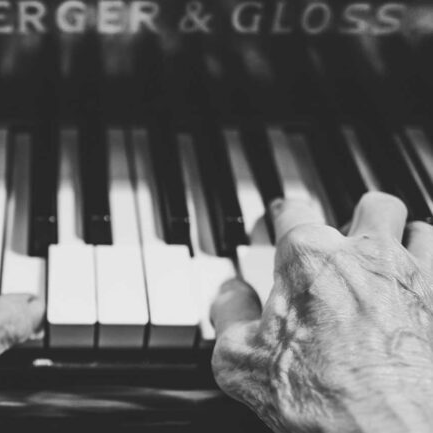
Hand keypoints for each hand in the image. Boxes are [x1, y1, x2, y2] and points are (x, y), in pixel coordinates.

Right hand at [212, 192, 432, 432]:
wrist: (386, 432)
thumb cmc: (320, 398)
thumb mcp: (240, 360)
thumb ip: (229, 313)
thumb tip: (229, 295)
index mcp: (308, 258)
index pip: (292, 210)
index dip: (281, 217)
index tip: (276, 227)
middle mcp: (365, 256)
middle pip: (371, 205)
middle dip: (358, 219)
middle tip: (344, 245)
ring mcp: (412, 277)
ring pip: (418, 229)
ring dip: (404, 242)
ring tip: (387, 266)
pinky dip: (429, 272)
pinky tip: (415, 296)